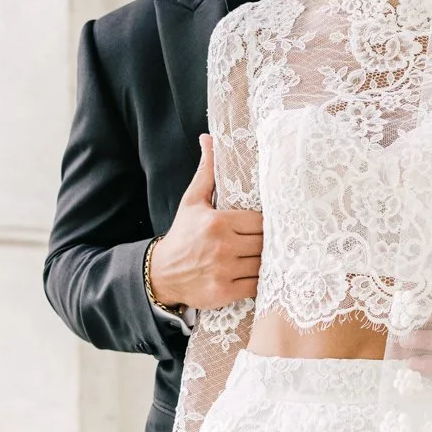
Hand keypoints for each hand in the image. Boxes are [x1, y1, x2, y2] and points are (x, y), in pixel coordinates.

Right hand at [148, 136, 262, 310]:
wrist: (161, 274)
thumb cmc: (182, 235)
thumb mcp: (192, 201)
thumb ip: (207, 172)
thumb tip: (209, 139)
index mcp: (218, 222)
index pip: (260, 221)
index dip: (265, 225)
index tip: (264, 227)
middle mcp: (222, 246)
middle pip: (264, 243)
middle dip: (268, 243)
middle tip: (270, 243)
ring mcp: (224, 271)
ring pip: (263, 264)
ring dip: (266, 262)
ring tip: (266, 258)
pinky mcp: (225, 292)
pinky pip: (256, 285)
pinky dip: (260, 281)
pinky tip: (257, 274)